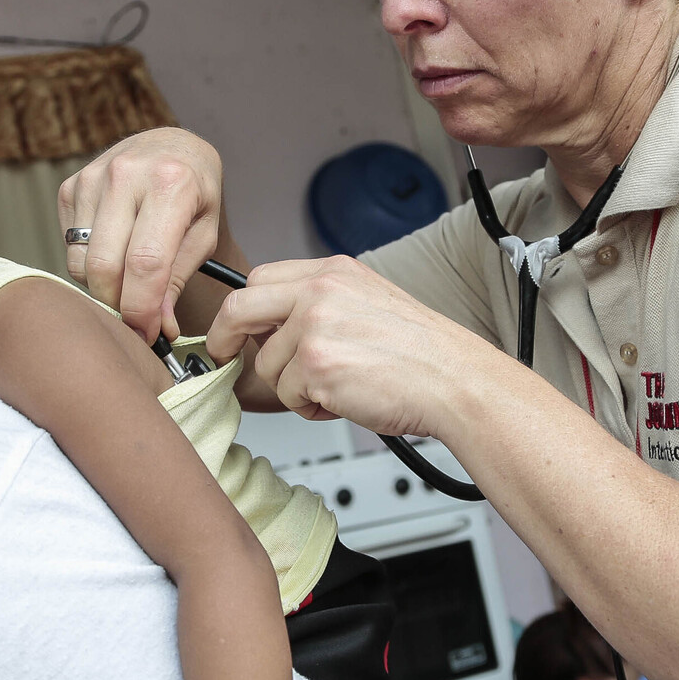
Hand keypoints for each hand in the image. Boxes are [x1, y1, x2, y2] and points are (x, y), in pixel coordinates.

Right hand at [59, 128, 224, 340]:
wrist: (171, 147)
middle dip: (118, 305)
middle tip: (137, 318)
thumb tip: (158, 330)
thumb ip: (177, 282)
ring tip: (129, 280)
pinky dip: (89, 263)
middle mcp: (127, 174)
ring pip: (81, 262)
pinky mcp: (71, 185)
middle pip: (104, 266)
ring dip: (103, 286)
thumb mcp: (203, 234)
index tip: (148, 335)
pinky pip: (70, 247)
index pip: (146, 263)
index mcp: (171, 183)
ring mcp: (93, 177)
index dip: (142, 309)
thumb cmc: (194, 193)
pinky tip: (114, 250)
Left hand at [206, 256, 501, 439]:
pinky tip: (343, 400)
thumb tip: (272, 325)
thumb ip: (319, 302)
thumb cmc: (420, 353)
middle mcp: (320, 291)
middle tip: (223, 357)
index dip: (241, 310)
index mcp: (332, 271)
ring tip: (335, 388)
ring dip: (292, 387)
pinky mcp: (315, 366)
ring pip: (266, 365)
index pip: (259, 279)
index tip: (232, 330)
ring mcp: (315, 327)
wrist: (455, 380)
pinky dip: (310, 408)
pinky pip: (287, 396)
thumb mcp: (368, 301)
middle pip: (239, 308)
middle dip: (224, 338)